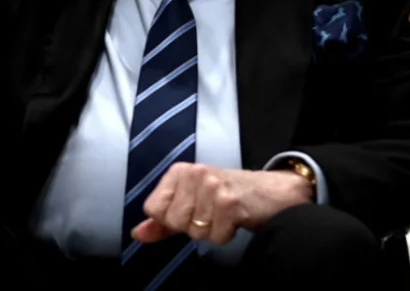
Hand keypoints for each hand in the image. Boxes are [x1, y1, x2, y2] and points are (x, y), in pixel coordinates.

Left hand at [131, 163, 312, 245]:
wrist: (272, 191)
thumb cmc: (228, 195)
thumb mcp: (191, 201)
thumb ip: (162, 219)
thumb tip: (137, 233)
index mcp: (179, 171)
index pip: (153, 208)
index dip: (170, 219)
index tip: (190, 210)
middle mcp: (194, 174)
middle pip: (173, 222)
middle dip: (193, 226)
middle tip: (211, 213)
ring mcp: (212, 187)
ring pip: (195, 231)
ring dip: (212, 231)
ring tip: (224, 215)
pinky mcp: (230, 203)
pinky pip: (216, 237)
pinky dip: (226, 235)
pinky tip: (235, 219)